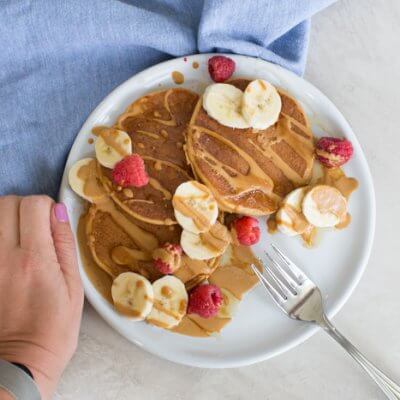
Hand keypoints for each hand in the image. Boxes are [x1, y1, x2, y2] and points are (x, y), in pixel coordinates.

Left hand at [0, 196, 83, 399]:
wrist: (20, 361)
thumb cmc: (55, 326)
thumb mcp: (73, 286)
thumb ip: (65, 244)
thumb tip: (59, 210)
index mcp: (35, 259)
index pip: (34, 205)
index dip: (46, 206)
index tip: (52, 222)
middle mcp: (4, 257)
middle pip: (7, 203)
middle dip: (24, 208)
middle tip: (35, 228)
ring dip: (7, 219)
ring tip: (20, 238)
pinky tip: (8, 251)